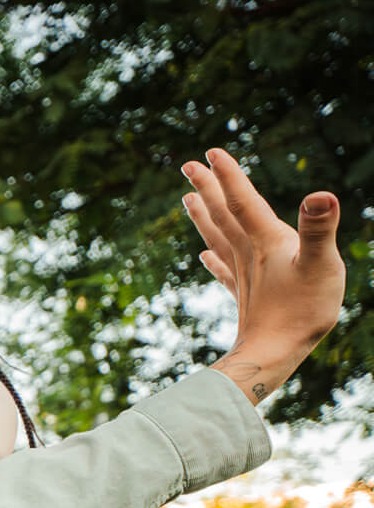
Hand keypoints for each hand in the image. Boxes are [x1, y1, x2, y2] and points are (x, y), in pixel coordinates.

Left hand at [179, 149, 344, 404]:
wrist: (274, 355)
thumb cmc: (302, 311)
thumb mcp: (321, 264)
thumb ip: (318, 229)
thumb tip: (321, 195)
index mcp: (266, 241)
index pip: (243, 200)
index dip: (228, 175)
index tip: (210, 152)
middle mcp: (249, 254)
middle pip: (223, 214)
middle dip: (207, 188)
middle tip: (187, 165)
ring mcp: (243, 275)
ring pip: (218, 238)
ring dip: (204, 216)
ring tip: (187, 198)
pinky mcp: (244, 296)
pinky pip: (224, 272)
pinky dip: (213, 260)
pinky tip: (204, 254)